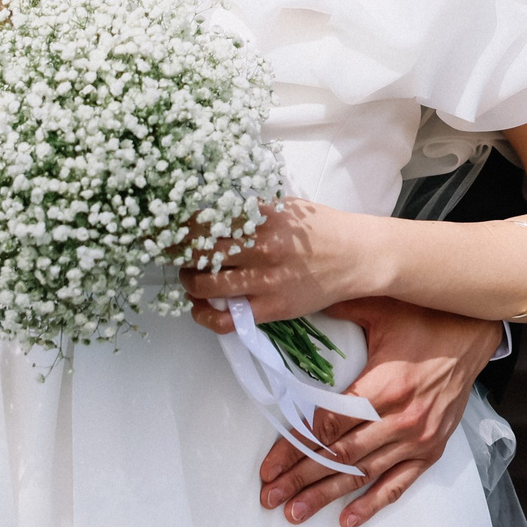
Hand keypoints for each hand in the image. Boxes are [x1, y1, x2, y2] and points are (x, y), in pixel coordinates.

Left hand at [184, 197, 381, 325]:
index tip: (169, 224)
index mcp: (263, 218)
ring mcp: (265, 281)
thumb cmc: (322, 229)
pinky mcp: (271, 309)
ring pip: (205, 284)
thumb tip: (217, 208)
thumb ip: (254, 209)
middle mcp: (260, 248)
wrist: (357, 257)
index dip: (180, 224)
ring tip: (189, 276)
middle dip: (176, 250)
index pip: (207, 219)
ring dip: (188, 281)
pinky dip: (204, 316)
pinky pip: (226, 319)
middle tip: (169, 249)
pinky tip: (199, 308)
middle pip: (199, 250)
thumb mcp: (288, 207)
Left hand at [258, 299, 503, 526]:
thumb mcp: (381, 307)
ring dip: (326, 496)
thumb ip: (338, 307)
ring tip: (295, 513)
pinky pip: (399, 483)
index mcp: (385, 386)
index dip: (294, 447)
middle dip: (300, 479)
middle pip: (340, 456)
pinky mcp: (431, 448)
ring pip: (363, 474)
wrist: (474, 335)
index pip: (328, 425)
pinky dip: (372, 503)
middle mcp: (402, 418)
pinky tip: (346, 520)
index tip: (269, 465)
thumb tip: (297, 298)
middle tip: (270, 497)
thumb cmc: (425, 320)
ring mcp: (418, 437)